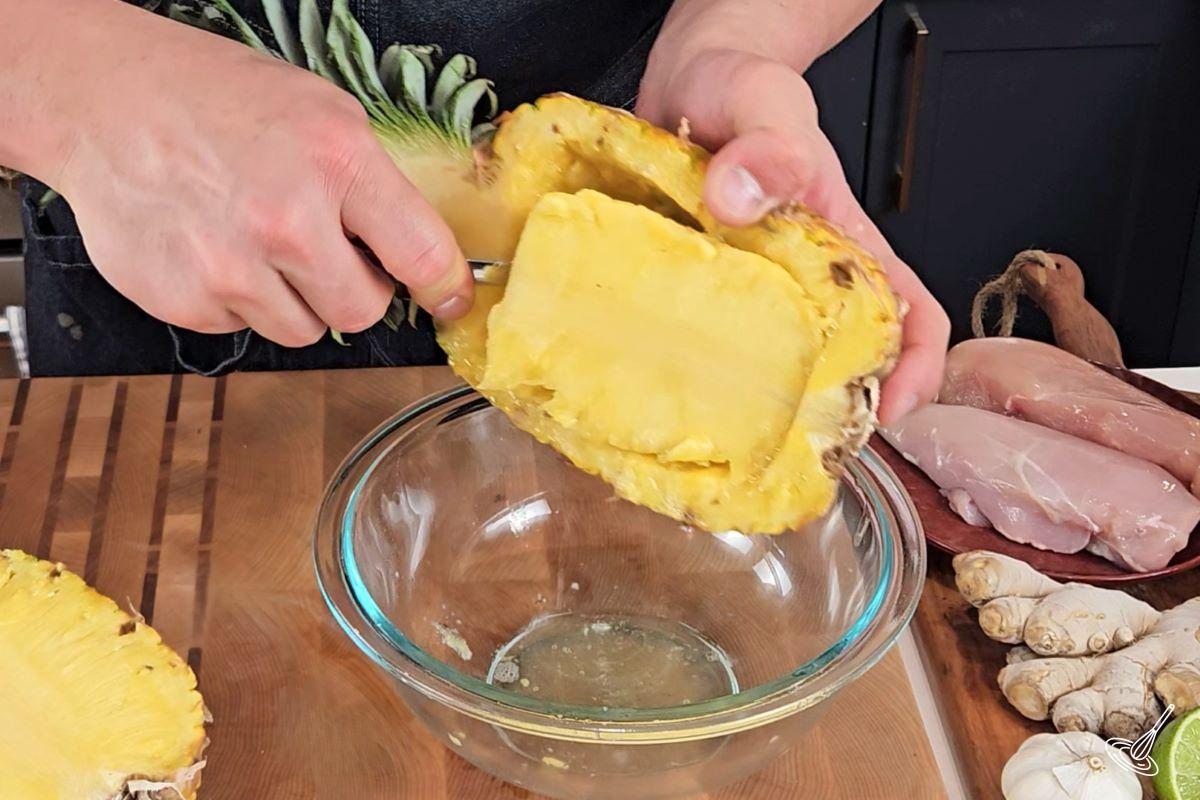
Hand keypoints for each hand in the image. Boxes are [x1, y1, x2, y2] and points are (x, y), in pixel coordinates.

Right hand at [43, 3, 470, 346]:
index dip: (445, 286)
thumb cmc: (216, 99)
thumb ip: (374, 187)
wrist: (101, 100)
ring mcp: (230, 267)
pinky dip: (237, 300)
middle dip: (354, 288)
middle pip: (362, 310)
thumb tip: (421, 256)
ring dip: (294, 299)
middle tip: (324, 251)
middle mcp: (286, 220)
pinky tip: (214, 247)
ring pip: (303, 330)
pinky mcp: (185, 300)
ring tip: (258, 242)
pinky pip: (242, 328)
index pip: (423, 254)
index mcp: (335, 161)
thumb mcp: (321, 115)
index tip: (452, 299)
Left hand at [637, 48, 948, 423]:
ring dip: (756, 403)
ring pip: (774, 364)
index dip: (917, 372)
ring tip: (717, 433)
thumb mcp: (761, 100)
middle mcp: (808, 278)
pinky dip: (693, 372)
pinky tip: (659, 387)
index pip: (913, 316)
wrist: (692, 74)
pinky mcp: (705, 290)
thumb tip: (742, 196)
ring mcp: (755, 290)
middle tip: (779, 448)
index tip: (885, 413)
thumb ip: (765, 142)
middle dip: (825, 411)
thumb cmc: (744, 83)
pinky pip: (708, 342)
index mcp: (847, 244)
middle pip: (842, 361)